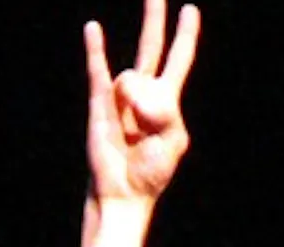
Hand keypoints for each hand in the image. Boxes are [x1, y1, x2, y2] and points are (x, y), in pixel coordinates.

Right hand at [84, 0, 200, 205]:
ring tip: (133, 131)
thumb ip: (164, 111)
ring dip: (137, 102)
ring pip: (133, 78)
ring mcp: (120, 96)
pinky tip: (93, 28)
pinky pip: (98, 70)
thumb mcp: (173, 140)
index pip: (178, 60)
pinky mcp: (99, 103)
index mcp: (167, 102)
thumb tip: (135, 90)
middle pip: (151, 46)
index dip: (185, 35)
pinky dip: (96, 49)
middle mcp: (143, 93)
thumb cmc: (151, 172)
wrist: (123, 192)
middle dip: (155, 19)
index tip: (190, 10)